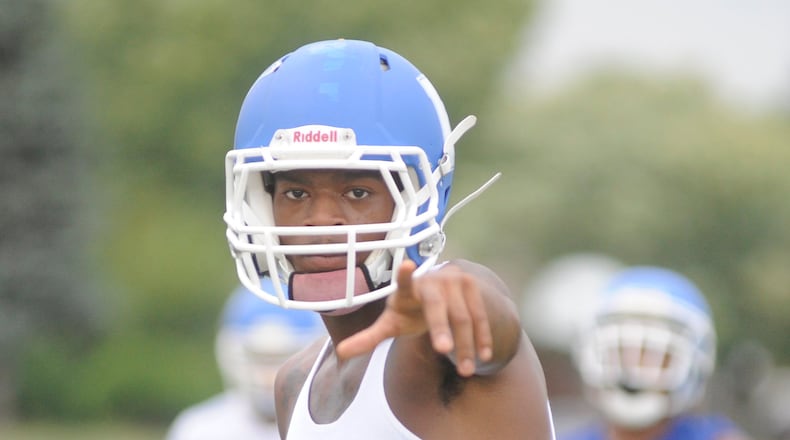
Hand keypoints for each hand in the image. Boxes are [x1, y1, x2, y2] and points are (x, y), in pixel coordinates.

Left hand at [335, 260, 493, 375]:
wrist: (443, 291)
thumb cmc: (410, 311)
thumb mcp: (391, 323)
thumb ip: (369, 338)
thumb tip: (340, 353)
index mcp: (407, 289)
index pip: (403, 283)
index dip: (404, 276)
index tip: (406, 266)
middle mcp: (432, 281)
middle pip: (436, 308)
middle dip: (440, 328)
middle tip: (442, 351)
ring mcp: (454, 282)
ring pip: (462, 317)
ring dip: (466, 345)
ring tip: (465, 371)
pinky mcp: (473, 287)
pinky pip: (480, 316)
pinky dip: (482, 337)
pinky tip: (483, 356)